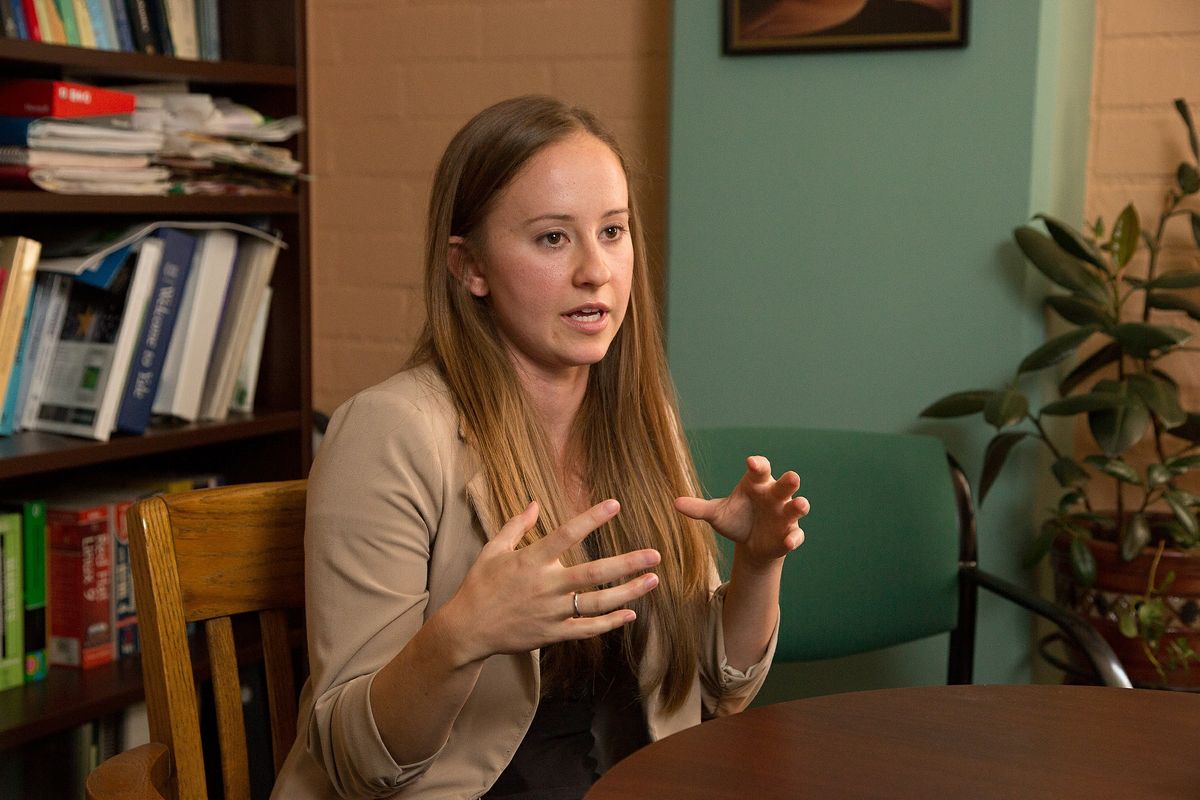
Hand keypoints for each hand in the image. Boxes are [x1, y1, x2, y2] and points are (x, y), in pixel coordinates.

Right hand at [443, 499, 660, 662]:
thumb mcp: (493, 550)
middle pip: (594, 573)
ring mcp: (551, 612)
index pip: (567, 534)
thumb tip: (536, 503)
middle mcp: (546, 586)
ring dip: (628, 593)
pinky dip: (610, 623)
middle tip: (655, 555)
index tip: (615, 504)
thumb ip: (517, 526)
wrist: (467, 629)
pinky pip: (587, 629)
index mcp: (531, 561)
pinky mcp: (553, 634)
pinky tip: (630, 614)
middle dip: (627, 563)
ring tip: (652, 581)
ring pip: (597, 603)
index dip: (592, 518)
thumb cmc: (480, 586)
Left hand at [675, 456, 808, 568]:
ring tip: (800, 505)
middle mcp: (774, 496)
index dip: (758, 465)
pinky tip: (788, 541)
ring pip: (796, 507)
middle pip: (785, 484)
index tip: (751, 462)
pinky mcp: (789, 534)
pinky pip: (796, 534)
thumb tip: (675, 503)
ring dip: (800, 505)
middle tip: (792, 477)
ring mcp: (785, 515)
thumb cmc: (736, 520)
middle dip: (789, 481)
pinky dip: (793, 537)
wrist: (750, 544)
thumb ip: (699, 509)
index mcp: (757, 484)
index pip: (760, 469)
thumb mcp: (716, 514)